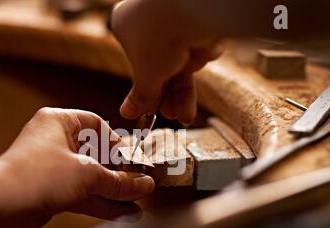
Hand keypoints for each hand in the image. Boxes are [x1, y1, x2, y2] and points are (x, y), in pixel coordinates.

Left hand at [0, 108, 154, 227]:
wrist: (0, 206)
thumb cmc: (37, 175)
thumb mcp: (87, 174)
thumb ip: (119, 181)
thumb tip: (145, 184)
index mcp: (59, 123)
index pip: (97, 126)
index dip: (118, 143)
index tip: (134, 161)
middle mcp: (55, 142)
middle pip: (96, 155)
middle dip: (119, 174)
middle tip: (140, 186)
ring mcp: (53, 168)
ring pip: (91, 179)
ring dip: (113, 193)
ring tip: (136, 205)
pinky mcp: (51, 191)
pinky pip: (83, 195)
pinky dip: (101, 204)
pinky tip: (123, 214)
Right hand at [111, 0, 222, 123]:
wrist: (192, 8)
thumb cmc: (157, 38)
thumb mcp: (146, 78)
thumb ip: (140, 97)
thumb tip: (126, 112)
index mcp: (126, 27)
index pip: (138, 66)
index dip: (148, 91)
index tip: (151, 112)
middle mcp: (149, 20)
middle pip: (162, 67)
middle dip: (171, 97)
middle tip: (174, 116)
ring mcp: (175, 19)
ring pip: (183, 60)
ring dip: (186, 89)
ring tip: (186, 114)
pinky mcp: (199, 19)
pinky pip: (199, 45)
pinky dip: (203, 54)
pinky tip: (202, 50)